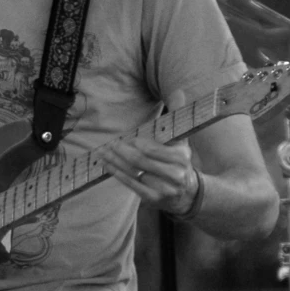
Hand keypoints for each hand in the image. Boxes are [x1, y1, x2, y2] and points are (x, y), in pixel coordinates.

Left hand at [101, 89, 198, 215]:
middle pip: (141, 161)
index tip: (125, 138)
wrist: (186, 192)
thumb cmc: (178, 160)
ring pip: (134, 172)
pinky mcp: (153, 198)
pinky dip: (118, 174)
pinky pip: (132, 185)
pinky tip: (108, 166)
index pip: (154, 149)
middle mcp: (175, 175)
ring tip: (103, 153)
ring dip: (115, 162)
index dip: (137, 143)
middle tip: (109, 144)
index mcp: (182, 157)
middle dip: (122, 152)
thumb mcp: (181, 138)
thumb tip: (178, 91)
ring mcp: (164, 189)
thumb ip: (178, 115)